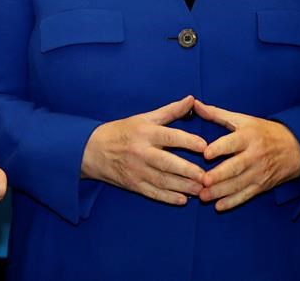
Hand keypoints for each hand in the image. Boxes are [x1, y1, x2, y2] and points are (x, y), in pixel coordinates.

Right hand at [81, 96, 206, 204]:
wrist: (93, 149)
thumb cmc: (123, 130)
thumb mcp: (145, 118)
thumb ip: (171, 111)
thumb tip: (191, 99)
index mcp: (145, 133)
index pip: (169, 136)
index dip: (187, 141)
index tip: (204, 146)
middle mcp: (141, 152)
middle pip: (167, 162)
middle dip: (188, 171)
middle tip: (207, 176)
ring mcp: (137, 170)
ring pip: (163, 180)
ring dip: (183, 187)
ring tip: (202, 190)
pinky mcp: (133, 185)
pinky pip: (153, 193)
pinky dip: (168, 198)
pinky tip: (183, 200)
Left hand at [195, 99, 299, 210]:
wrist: (297, 148)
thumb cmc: (263, 131)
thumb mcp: (243, 119)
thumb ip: (217, 113)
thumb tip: (194, 103)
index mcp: (248, 136)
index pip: (233, 143)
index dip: (220, 148)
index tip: (206, 154)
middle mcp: (254, 155)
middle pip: (235, 167)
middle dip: (219, 175)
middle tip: (203, 181)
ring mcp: (259, 172)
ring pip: (239, 184)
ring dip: (221, 192)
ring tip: (203, 196)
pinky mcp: (262, 185)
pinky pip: (246, 195)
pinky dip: (233, 202)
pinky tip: (219, 206)